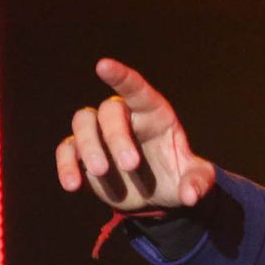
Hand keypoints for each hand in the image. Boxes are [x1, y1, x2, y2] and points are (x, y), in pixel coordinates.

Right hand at [55, 58, 214, 211]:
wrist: (155, 197)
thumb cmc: (176, 177)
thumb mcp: (197, 179)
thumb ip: (198, 182)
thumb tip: (190, 196)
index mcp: (153, 114)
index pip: (136, 89)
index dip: (120, 77)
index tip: (103, 66)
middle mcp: (124, 118)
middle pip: (109, 111)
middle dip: (117, 137)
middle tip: (131, 165)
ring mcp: (100, 134)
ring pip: (83, 123)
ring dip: (90, 146)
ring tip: (101, 172)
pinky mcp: (83, 155)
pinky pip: (67, 150)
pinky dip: (66, 165)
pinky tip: (73, 185)